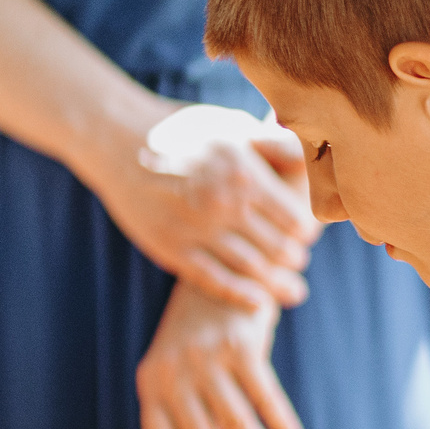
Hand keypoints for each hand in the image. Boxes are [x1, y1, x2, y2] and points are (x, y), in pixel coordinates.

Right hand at [81, 103, 318, 311]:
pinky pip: (215, 280)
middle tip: (297, 261)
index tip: (306, 236)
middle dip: (294, 259)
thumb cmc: (181, 130)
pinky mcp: (172, 249)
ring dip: (276, 282)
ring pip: (252, 268)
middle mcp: (224, 204)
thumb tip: (311, 161)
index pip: (294, 219)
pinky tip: (257, 301)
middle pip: (278, 248)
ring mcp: (197, 230)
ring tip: (290, 288)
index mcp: (245, 174)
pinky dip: (241, 294)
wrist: (118, 141)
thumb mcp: (231, 126)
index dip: (306, 232)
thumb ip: (273, 146)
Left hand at [135, 279, 303, 428]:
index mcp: (150, 384)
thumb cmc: (201, 342)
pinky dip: (282, 427)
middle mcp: (172, 372)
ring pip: (236, 423)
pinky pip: (265, 396)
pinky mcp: (239, 345)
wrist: (220, 280)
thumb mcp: (179, 374)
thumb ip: (189, 414)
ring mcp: (205, 357)